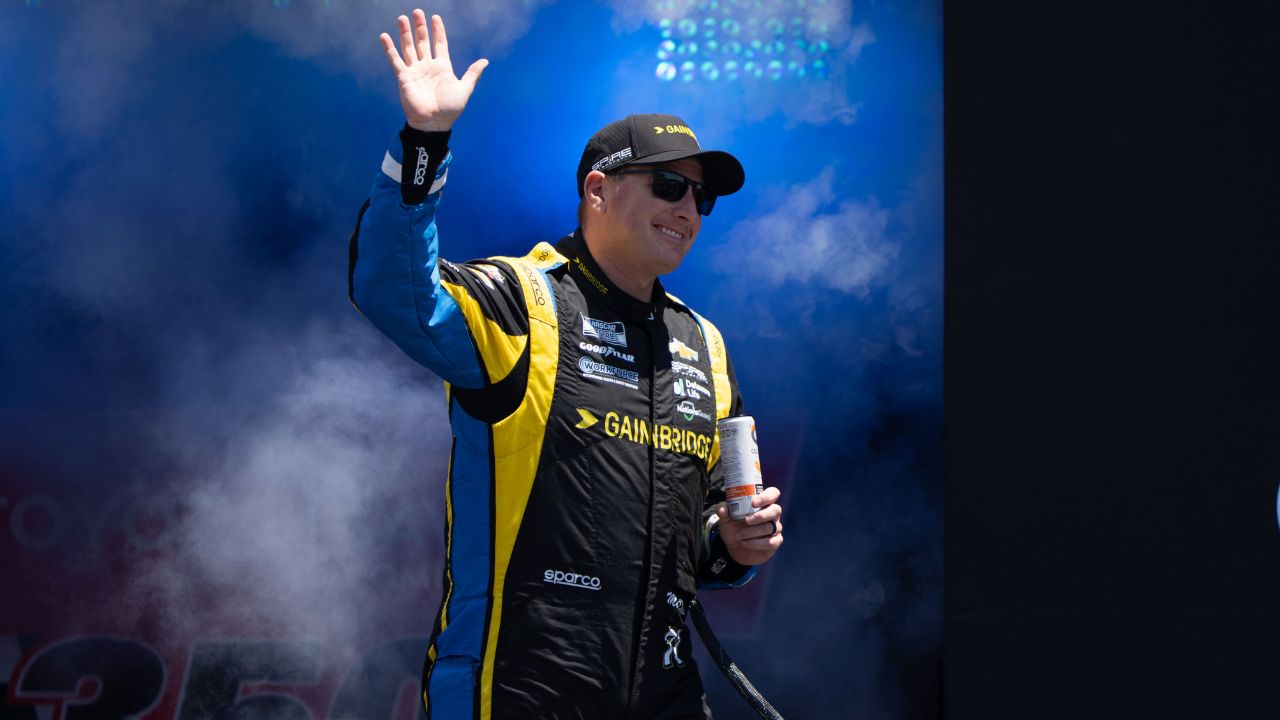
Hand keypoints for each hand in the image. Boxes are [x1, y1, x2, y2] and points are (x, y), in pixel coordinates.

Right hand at [379, 10, 487, 131]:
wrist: (434, 123)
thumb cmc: (450, 109)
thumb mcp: (465, 89)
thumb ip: (472, 74)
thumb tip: (485, 61)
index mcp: (442, 67)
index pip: (439, 44)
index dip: (438, 31)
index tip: (435, 17)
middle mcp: (427, 66)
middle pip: (422, 42)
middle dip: (420, 27)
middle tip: (417, 11)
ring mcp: (415, 71)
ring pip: (408, 47)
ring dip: (405, 33)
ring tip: (402, 18)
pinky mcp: (404, 77)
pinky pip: (395, 60)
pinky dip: (389, 48)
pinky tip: (384, 36)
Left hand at [714, 487, 782, 566]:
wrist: (735, 550)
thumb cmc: (734, 530)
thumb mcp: (726, 521)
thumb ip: (723, 511)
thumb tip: (722, 506)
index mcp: (762, 504)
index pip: (773, 493)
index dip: (766, 496)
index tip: (753, 502)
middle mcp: (772, 514)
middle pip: (776, 510)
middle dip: (760, 515)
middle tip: (746, 520)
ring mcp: (776, 528)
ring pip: (770, 527)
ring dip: (752, 532)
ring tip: (739, 535)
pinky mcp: (776, 542)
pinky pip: (771, 542)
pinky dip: (756, 543)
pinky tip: (745, 543)